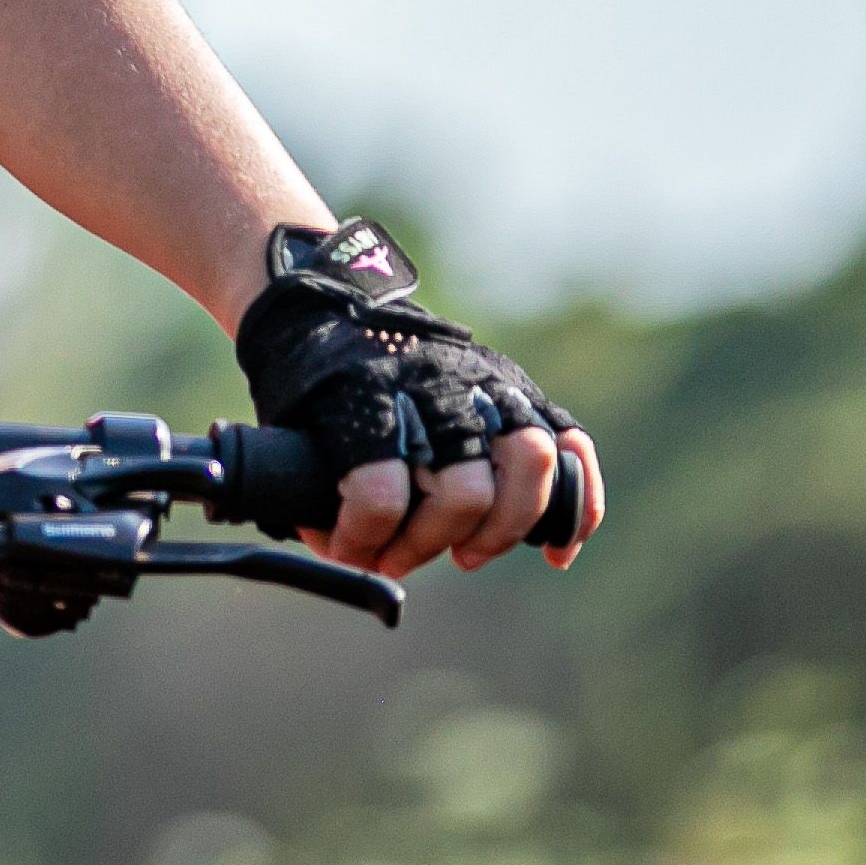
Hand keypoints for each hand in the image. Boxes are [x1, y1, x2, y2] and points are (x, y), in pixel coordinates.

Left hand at [235, 255, 609, 579]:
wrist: (332, 305)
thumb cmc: (308, 382)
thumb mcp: (288, 425)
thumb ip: (309, 495)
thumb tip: (347, 559)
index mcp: (361, 391)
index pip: (378, 487)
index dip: (363, 537)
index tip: (348, 552)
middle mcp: (431, 382)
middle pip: (463, 485)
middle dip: (432, 542)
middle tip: (401, 559)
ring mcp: (483, 379)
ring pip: (530, 460)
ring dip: (505, 528)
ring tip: (467, 554)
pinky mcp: (517, 385)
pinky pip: (571, 444)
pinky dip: (577, 503)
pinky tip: (556, 549)